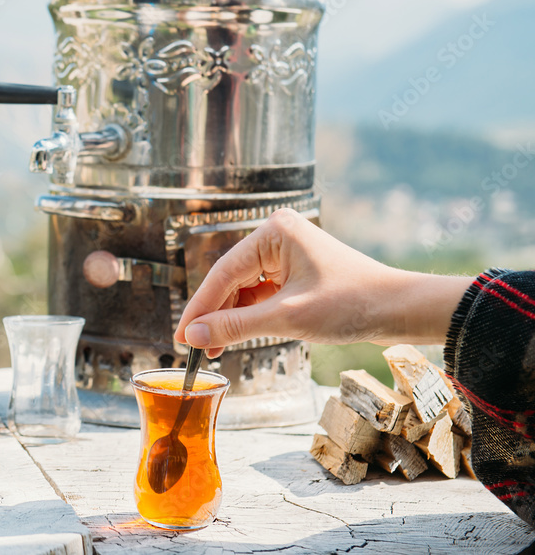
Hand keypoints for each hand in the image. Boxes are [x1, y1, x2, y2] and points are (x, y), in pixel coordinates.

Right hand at [173, 209, 472, 357]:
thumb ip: (235, 326)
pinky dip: (249, 316)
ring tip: (213, 348)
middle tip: (192, 347)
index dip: (199, 308)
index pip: (223, 273)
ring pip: (244, 289)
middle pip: (231, 280)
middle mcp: (277, 236)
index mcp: (274, 232)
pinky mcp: (296, 271)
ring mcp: (287, 253)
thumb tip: (191, 335)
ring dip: (230, 318)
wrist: (401, 309)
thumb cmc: (351, 304)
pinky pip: (262, 293)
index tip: (179, 336)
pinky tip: (236, 337)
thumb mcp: (287, 318)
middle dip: (214, 315)